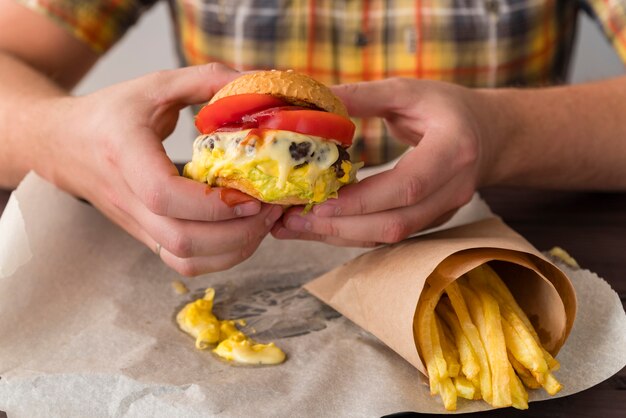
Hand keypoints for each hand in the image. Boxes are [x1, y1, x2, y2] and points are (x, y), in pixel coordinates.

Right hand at [36, 63, 282, 274]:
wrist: (64, 143)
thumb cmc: (111, 113)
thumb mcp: (154, 85)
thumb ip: (204, 80)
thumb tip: (256, 84)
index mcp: (124, 154)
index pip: (163, 194)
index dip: (212, 204)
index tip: (250, 193)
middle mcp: (128, 197)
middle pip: (181, 240)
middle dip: (237, 233)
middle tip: (270, 209)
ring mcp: (136, 223)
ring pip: (185, 260)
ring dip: (233, 250)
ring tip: (261, 223)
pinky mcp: (145, 235)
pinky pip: (183, 262)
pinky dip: (219, 258)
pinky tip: (241, 233)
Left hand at [272, 78, 490, 245]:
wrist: (488, 135)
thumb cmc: (448, 108)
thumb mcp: (409, 91)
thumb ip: (364, 96)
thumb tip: (314, 104)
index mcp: (453, 150)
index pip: (406, 186)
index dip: (362, 200)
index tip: (318, 203)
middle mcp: (453, 189)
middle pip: (395, 223)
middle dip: (340, 227)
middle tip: (292, 221)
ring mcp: (444, 212)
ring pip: (389, 237)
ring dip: (339, 236)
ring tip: (294, 227)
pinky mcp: (430, 222)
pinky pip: (389, 235)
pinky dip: (352, 234)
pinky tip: (320, 226)